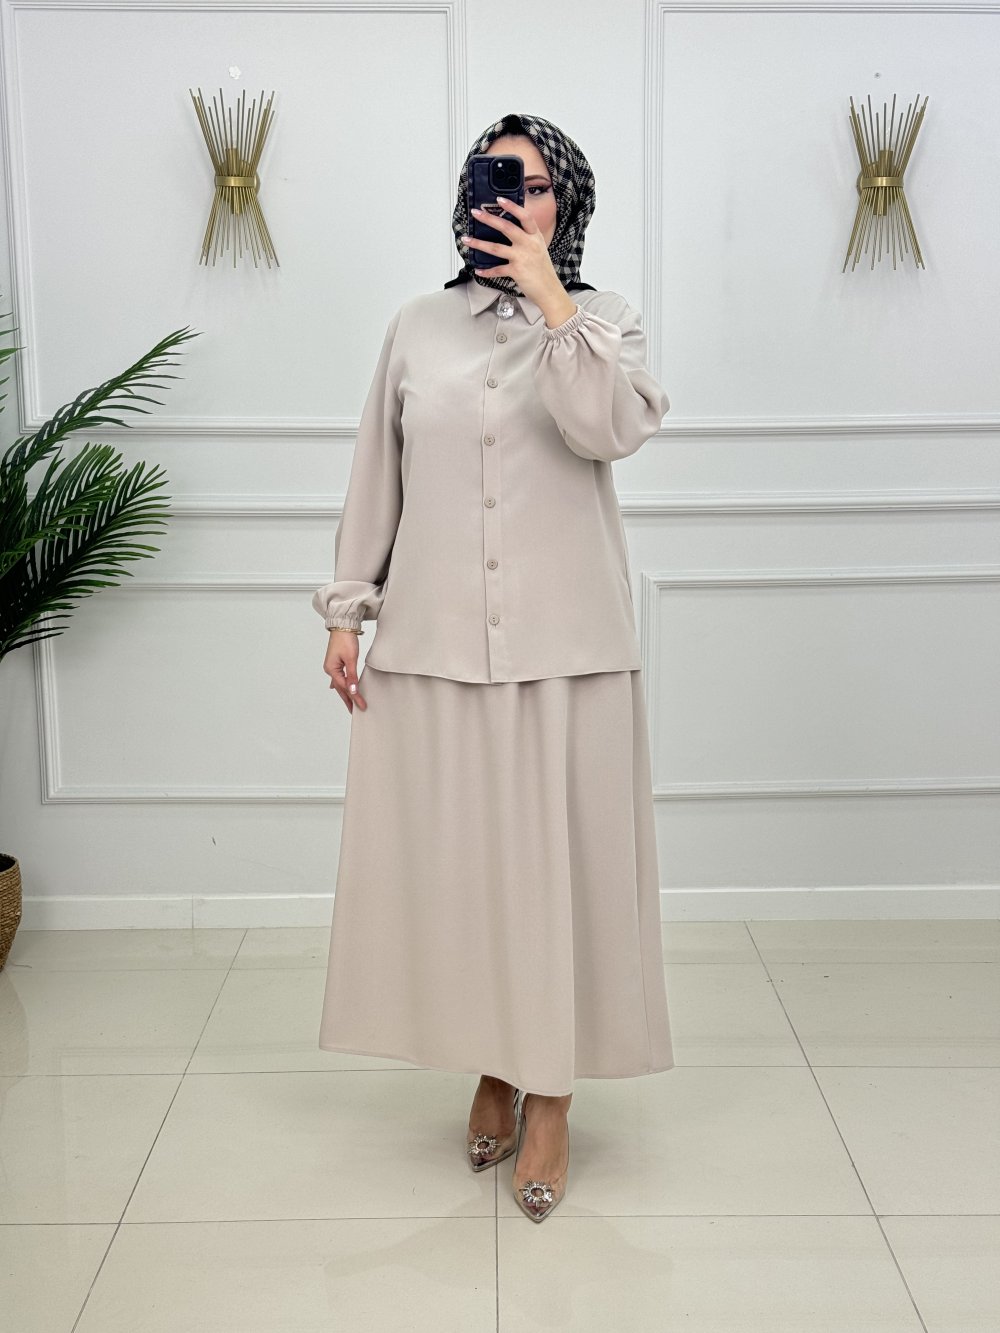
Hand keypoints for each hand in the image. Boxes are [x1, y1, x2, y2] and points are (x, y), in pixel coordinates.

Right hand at [323, 630, 366, 712]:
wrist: (342, 626)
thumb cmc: (345, 640)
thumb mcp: (350, 659)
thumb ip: (352, 676)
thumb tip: (352, 691)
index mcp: (332, 669)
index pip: (345, 688)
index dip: (354, 697)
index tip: (362, 705)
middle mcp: (330, 669)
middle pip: (340, 688)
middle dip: (348, 700)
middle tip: (355, 711)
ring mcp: (332, 666)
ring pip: (340, 684)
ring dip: (346, 693)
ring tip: (351, 704)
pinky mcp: (336, 662)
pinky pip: (340, 677)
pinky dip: (343, 684)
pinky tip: (341, 689)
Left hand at [462, 195, 569, 313]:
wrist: (549, 290)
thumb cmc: (542, 270)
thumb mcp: (539, 248)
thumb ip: (526, 238)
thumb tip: (508, 229)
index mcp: (535, 236)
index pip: (525, 216)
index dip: (512, 207)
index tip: (499, 200)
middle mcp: (529, 244)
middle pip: (506, 227)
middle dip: (489, 219)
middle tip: (475, 213)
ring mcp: (522, 257)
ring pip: (496, 248)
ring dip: (478, 243)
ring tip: (466, 239)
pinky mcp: (516, 271)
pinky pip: (497, 270)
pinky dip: (486, 271)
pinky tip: (478, 270)